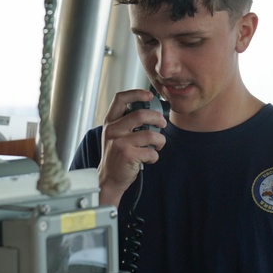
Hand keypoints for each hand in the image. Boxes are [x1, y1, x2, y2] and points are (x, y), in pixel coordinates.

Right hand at [97, 89, 166, 205]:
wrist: (109, 178)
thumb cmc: (117, 155)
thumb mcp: (116, 135)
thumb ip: (128, 123)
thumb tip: (153, 112)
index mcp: (110, 122)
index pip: (120, 98)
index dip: (137, 93)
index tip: (149, 95)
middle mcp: (112, 130)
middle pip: (141, 114)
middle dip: (157, 118)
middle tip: (162, 124)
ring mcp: (119, 142)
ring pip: (150, 134)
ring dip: (160, 141)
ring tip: (158, 146)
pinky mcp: (127, 155)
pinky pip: (151, 152)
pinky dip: (155, 156)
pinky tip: (149, 158)